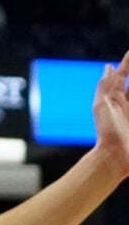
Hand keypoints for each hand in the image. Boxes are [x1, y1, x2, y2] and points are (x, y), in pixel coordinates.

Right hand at [90, 54, 128, 176]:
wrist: (118, 156)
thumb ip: (128, 103)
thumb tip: (120, 88)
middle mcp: (120, 106)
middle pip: (125, 83)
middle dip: (128, 70)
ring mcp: (109, 106)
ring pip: (115, 82)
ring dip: (122, 69)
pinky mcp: (99, 106)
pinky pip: (103, 88)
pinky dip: (106, 78)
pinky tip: (109, 68)